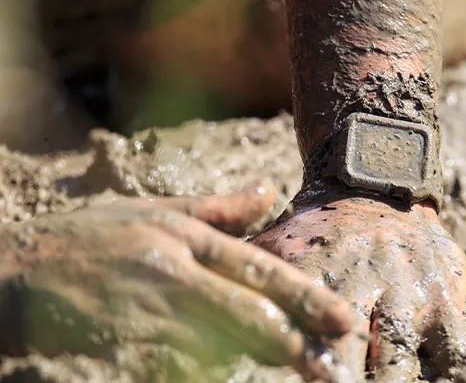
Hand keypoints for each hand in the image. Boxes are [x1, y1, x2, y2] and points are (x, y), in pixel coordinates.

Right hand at [0, 183, 351, 379]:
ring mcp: (146, 311)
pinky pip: (174, 364)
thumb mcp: (152, 212)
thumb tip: (268, 192)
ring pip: (218, 343)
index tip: (341, 319)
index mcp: (184, 238)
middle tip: (332, 365)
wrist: (12, 272)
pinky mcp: (121, 345)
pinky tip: (222, 369)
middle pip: (246, 311)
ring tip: (295, 365)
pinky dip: (201, 367)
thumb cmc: (88, 239)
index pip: (258, 268)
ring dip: (255, 355)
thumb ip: (216, 209)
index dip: (304, 296)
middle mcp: (172, 272)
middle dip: (295, 341)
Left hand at [251, 192, 465, 380]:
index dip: (308, 368)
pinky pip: (451, 345)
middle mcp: (362, 285)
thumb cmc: (318, 228)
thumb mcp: (277, 244)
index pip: (304, 336)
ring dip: (390, 381)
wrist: (377, 182)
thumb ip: (251, 281)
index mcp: (316, 276)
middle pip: (351, 356)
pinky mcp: (443, 292)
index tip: (312, 380)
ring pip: (400, 359)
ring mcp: (406, 292)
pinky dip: (445, 369)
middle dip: (345, 382)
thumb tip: (217, 317)